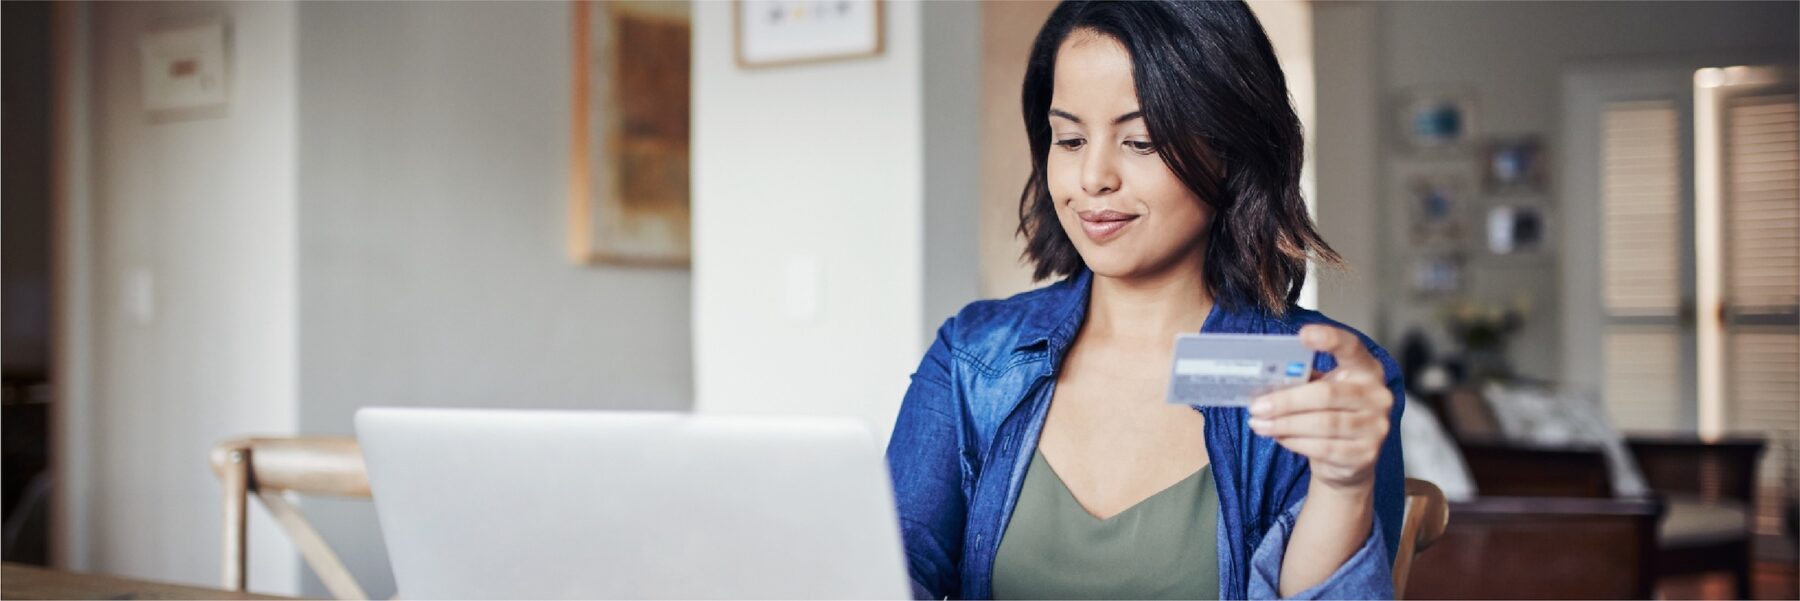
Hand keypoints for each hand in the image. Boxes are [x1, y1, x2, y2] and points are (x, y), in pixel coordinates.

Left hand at [1247, 324, 1392, 492]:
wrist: (1348, 460)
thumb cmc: (1331, 414)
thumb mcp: (1323, 389)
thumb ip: (1304, 380)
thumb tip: (1265, 379)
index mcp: (1366, 370)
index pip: (1351, 348)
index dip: (1330, 339)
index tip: (1303, 334)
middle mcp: (1377, 396)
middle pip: (1326, 394)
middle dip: (1286, 401)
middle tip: (1257, 406)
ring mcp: (1375, 427)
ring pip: (1322, 424)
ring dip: (1284, 424)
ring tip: (1259, 424)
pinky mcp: (1365, 454)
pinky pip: (1323, 447)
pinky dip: (1295, 442)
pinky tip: (1279, 438)